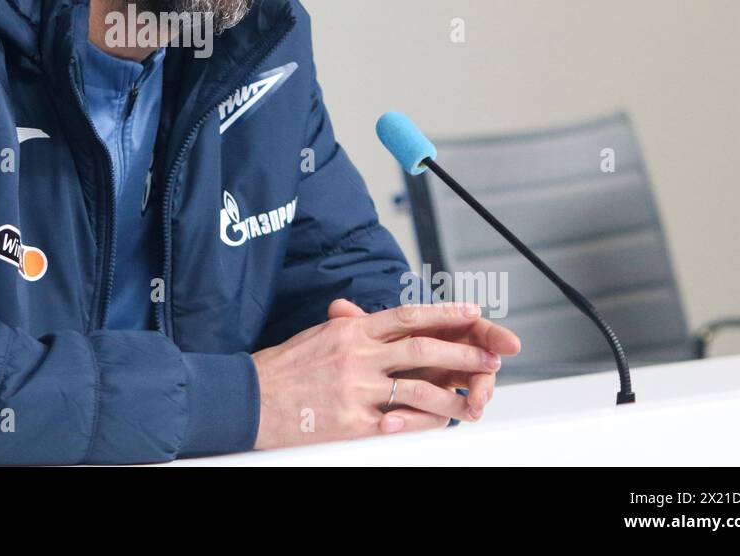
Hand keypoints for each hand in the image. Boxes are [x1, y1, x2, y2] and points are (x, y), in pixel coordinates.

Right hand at [250, 302, 507, 450]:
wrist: (250, 398)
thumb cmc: (282, 368)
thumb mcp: (318, 335)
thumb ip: (350, 327)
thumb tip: (367, 318)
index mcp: (351, 330)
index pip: (406, 316)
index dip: (443, 314)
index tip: (471, 313)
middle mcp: (357, 355)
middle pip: (421, 350)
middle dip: (461, 354)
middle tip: (489, 359)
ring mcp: (356, 389)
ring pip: (418, 390)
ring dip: (452, 396)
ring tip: (473, 400)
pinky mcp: (352, 421)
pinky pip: (398, 423)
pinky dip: (422, 424)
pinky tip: (439, 425)